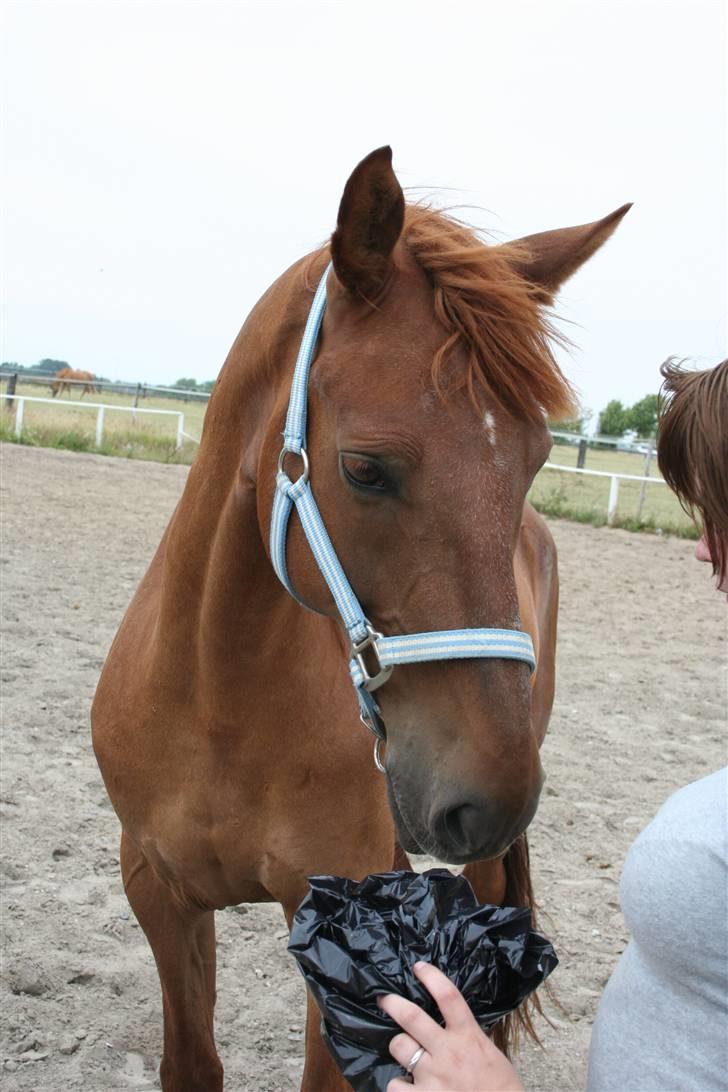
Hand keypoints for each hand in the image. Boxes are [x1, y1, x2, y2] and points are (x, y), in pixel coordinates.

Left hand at [378, 961, 524, 1090]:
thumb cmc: (500, 1088)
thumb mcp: (489, 1054)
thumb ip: (468, 1037)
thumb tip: (453, 1023)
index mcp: (468, 1036)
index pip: (448, 996)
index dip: (431, 977)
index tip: (419, 967)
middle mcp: (448, 1052)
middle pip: (411, 1017)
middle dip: (392, 1004)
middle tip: (384, 1000)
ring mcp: (433, 1076)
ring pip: (399, 1046)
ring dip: (398, 1047)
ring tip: (402, 1051)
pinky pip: (395, 1085)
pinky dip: (398, 1085)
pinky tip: (406, 1087)